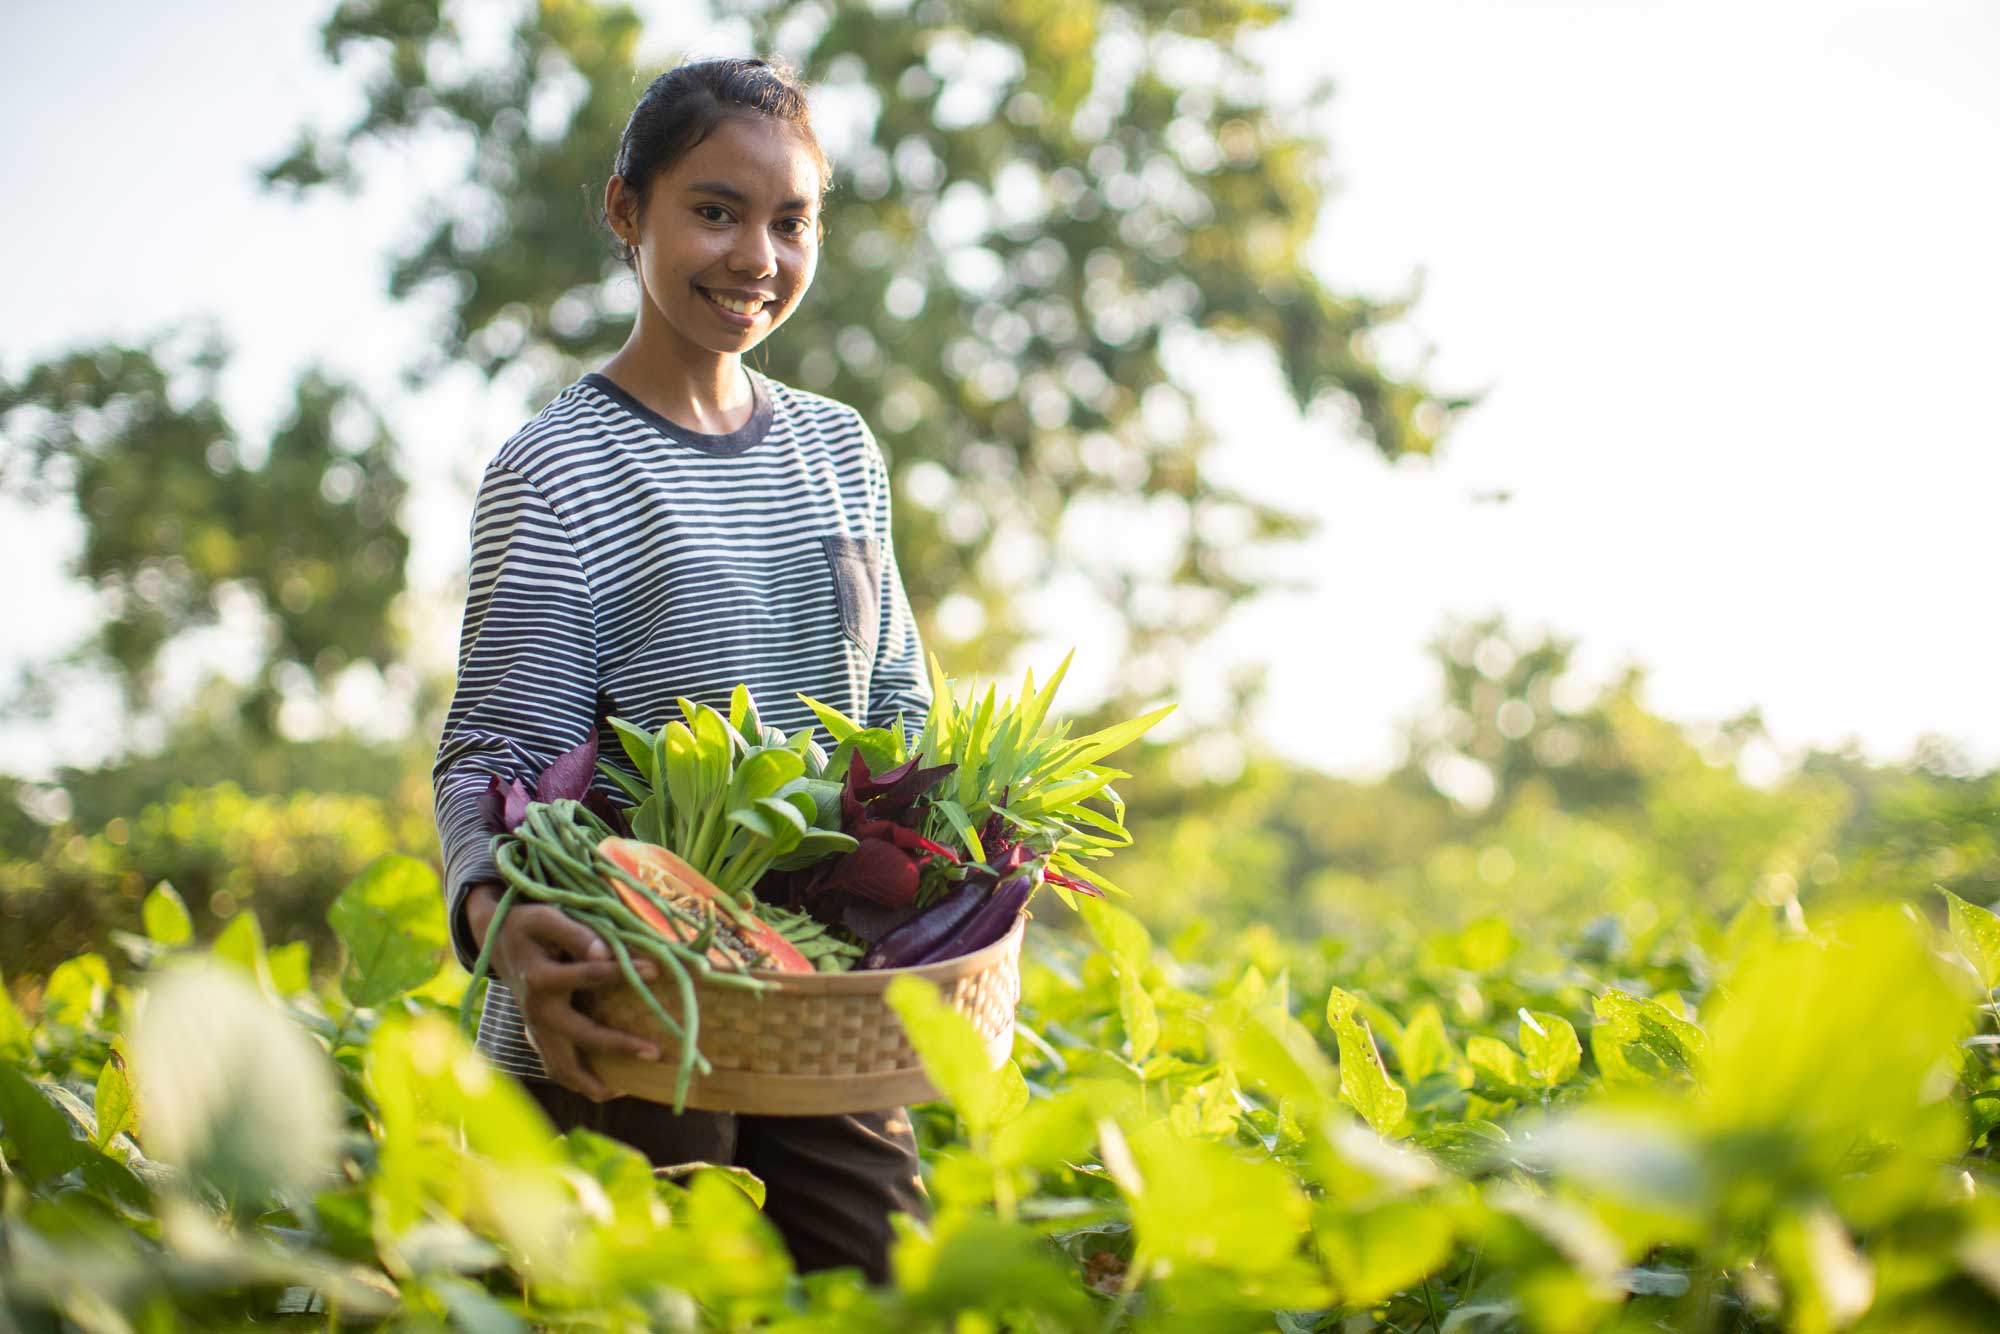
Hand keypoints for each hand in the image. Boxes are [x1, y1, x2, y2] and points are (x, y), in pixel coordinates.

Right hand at [464, 881, 661, 1100]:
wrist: (499, 941)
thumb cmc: (530, 926)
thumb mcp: (547, 918)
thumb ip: (576, 934)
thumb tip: (605, 953)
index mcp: (540, 978)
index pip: (589, 976)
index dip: (623, 972)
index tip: (657, 969)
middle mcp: (537, 1011)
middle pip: (581, 1035)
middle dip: (619, 1044)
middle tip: (655, 1051)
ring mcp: (536, 1030)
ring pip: (563, 1068)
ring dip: (595, 1082)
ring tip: (629, 1088)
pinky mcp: (538, 1038)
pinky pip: (557, 1070)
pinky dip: (580, 1083)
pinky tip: (610, 1087)